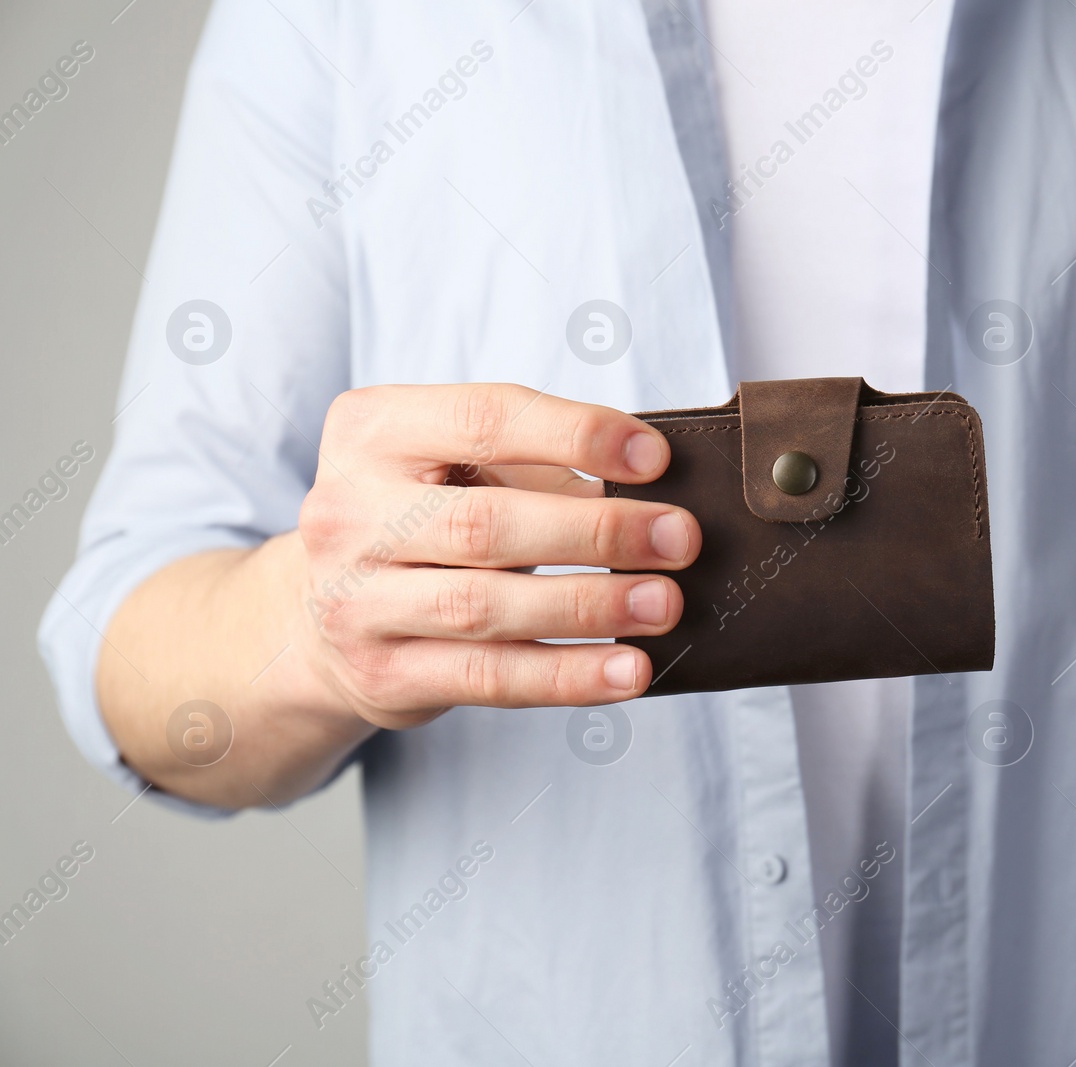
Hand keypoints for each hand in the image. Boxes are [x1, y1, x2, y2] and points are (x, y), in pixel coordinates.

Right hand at [295, 383, 699, 729]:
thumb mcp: (461, 463)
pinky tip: (627, 670)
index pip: (484, 418)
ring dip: (590, 607)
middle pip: (487, 523)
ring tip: (664, 604)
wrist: (321, 610)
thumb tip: (658, 490)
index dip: (576, 434)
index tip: (655, 456)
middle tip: (680, 539)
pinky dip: (567, 676)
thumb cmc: (426, 516)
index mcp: (371, 431)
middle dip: (597, 532)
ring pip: (486, 607)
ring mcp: (357, 600)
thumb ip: (542, 461)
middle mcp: (349, 512)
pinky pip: (489, 677)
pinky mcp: (383, 674)